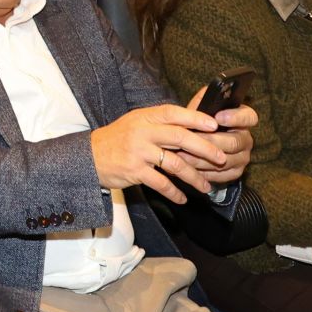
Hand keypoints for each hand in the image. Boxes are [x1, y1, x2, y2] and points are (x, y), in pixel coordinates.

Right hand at [88, 100, 254, 202]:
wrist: (90, 156)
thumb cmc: (118, 138)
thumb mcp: (137, 123)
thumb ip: (161, 123)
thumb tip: (192, 126)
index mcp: (145, 117)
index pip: (174, 113)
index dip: (195, 117)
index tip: (214, 125)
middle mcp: (142, 132)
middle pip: (179, 137)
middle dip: (204, 148)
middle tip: (221, 158)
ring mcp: (138, 152)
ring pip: (174, 163)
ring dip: (194, 176)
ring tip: (206, 186)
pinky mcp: (134, 171)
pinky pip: (161, 183)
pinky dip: (174, 192)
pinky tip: (183, 198)